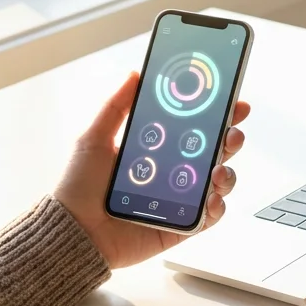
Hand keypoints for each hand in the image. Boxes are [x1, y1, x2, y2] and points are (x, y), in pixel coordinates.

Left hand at [54, 72, 249, 268]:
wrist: (74, 231)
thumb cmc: (78, 187)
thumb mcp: (94, 138)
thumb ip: (115, 106)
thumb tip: (134, 74)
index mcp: (156, 150)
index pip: (194, 128)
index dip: (216, 114)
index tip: (231, 101)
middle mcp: (173, 174)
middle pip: (213, 152)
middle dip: (230, 139)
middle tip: (232, 132)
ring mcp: (179, 200)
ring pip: (218, 183)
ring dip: (227, 173)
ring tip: (218, 170)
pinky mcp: (181, 226)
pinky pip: (209, 217)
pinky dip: (217, 207)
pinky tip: (211, 199)